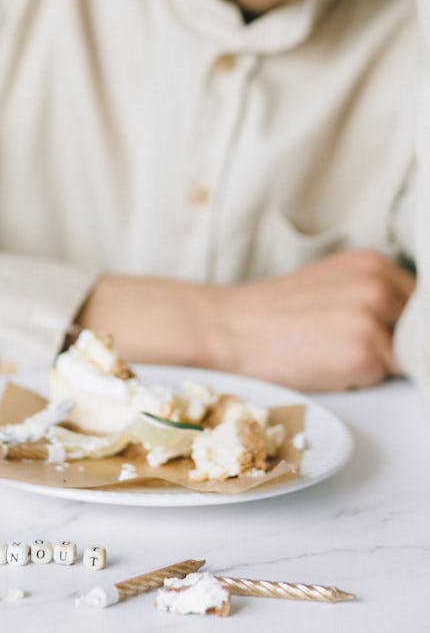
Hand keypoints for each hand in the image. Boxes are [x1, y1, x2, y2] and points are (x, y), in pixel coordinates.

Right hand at [215, 249, 415, 390]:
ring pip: (405, 356)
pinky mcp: (363, 352)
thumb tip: (413, 325)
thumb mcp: (334, 285)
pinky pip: (384, 378)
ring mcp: (372, 317)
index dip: (406, 325)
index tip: (388, 335)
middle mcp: (378, 284)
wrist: (231, 328)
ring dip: (379, 363)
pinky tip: (327, 364)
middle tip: (348, 343)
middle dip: (396, 343)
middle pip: (419, 330)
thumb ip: (377, 295)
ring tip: (334, 351)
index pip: (422, 302)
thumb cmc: (277, 314)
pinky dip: (361, 379)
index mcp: (372, 263)